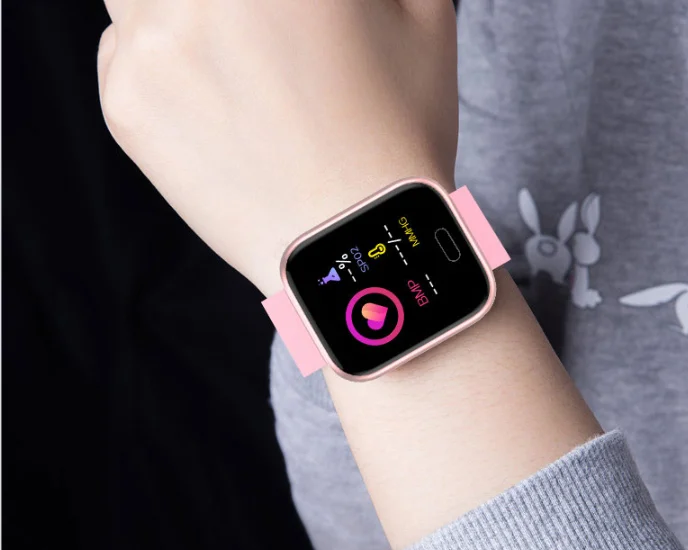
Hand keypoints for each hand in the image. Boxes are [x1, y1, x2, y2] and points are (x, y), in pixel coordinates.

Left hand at [98, 0, 458, 294]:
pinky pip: (120, 47)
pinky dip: (157, 58)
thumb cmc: (396, 140)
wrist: (354, 245)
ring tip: (231, 57)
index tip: (281, 13)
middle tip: (252, 34)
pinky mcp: (125, 104)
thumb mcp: (425, 17)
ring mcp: (153, 45)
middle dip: (226, 7)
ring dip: (177, 9)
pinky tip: (213, 104)